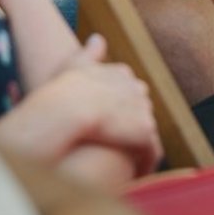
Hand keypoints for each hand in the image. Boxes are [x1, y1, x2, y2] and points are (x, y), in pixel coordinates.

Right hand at [0, 35, 161, 176]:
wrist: (67, 108)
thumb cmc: (63, 90)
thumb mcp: (74, 66)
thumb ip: (89, 54)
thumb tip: (99, 38)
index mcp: (120, 74)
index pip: (128, 91)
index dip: (120, 110)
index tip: (109, 125)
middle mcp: (136, 88)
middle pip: (140, 110)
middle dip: (132, 127)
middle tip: (118, 148)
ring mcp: (143, 110)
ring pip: (146, 133)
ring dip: (138, 148)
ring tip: (126, 166)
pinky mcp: (145, 131)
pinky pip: (150, 152)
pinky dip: (144, 163)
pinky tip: (134, 175)